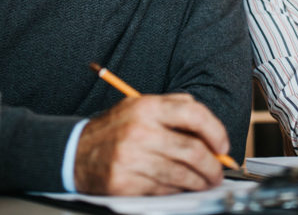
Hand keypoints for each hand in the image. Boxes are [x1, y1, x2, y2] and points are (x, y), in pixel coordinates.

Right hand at [73, 93, 229, 194]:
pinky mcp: (125, 182)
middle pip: (193, 150)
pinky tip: (181, 187)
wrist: (74, 153)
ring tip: (205, 182)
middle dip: (213, 166)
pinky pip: (164, 189)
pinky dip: (179, 190)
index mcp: (146, 107)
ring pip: (182, 174)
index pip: (194, 114)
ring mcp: (132, 158)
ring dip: (200, 181)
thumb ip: (174, 108)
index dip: (216, 131)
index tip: (222, 146)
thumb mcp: (140, 107)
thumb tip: (210, 129)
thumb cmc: (114, 131)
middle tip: (218, 171)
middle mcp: (140, 131)